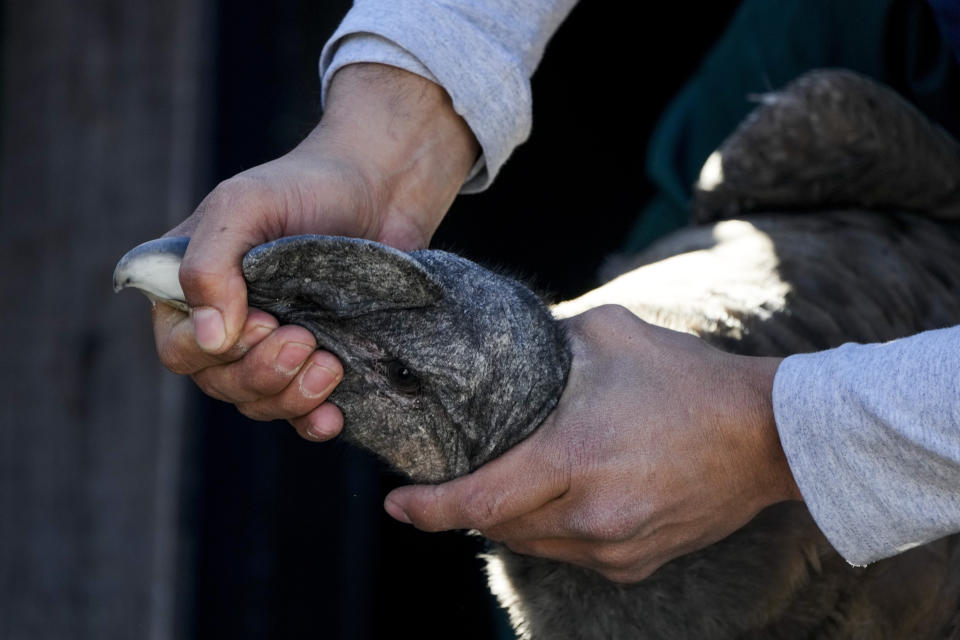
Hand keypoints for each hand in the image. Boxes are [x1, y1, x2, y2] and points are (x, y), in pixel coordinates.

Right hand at [153, 64, 478, 439]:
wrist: (382, 188)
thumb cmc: (306, 185)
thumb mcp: (243, 206)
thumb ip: (210, 264)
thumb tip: (209, 338)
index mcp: (192, 289)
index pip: (180, 349)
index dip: (216, 352)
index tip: (267, 322)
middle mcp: (227, 324)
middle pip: (221, 384)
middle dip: (262, 374)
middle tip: (305, 339)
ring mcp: (274, 347)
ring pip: (260, 403)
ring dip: (292, 396)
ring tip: (330, 363)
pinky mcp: (319, 360)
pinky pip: (303, 414)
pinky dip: (314, 421)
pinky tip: (334, 415)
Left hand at [384, 305, 801, 582]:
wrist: (767, 436)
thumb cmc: (688, 378)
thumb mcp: (609, 334)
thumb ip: (546, 342)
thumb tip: (504, 350)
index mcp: (575, 458)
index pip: (480, 500)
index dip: (429, 508)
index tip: (396, 503)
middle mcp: (591, 515)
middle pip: (498, 526)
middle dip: (466, 506)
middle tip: (450, 477)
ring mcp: (615, 547)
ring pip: (532, 543)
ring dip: (509, 517)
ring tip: (510, 480)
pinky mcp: (636, 563)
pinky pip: (570, 554)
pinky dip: (551, 530)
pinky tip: (561, 498)